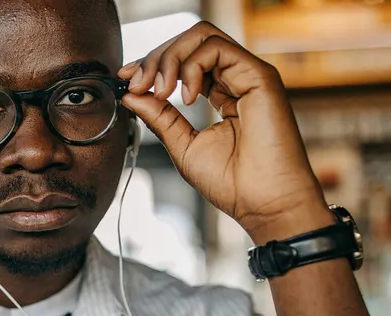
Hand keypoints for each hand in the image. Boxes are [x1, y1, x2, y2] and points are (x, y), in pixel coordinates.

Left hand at [119, 22, 332, 242]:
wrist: (264, 204)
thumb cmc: (233, 184)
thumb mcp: (182, 146)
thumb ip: (159, 117)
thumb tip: (130, 94)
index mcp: (220, 93)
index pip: (183, 61)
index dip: (151, 64)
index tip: (126, 79)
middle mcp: (235, 78)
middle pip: (189, 41)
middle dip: (155, 58)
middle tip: (137, 83)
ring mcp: (248, 74)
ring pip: (201, 36)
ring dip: (169, 58)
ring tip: (160, 91)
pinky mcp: (259, 76)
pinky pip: (217, 47)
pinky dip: (191, 66)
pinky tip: (186, 97)